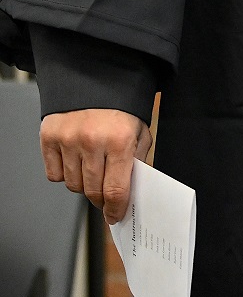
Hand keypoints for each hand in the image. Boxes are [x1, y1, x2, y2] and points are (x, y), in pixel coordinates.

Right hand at [40, 110, 152, 224]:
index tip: (115, 216)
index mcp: (120, 140)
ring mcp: (68, 140)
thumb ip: (136, 162)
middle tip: (105, 196)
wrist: (96, 80)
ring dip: (83, 185)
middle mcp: (92, 141)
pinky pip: (54, 174)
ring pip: (73, 185)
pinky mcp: (49, 137)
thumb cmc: (121, 108)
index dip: (115, 208)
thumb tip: (130, 193)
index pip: (116, 189)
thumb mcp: (140, 132)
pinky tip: (75, 160)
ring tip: (92, 169)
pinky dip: (64, 174)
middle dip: (101, 199)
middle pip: (92, 191)